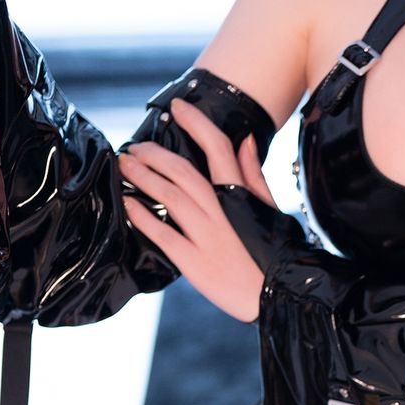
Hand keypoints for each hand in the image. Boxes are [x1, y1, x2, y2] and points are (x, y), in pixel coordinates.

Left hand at [118, 103, 264, 320]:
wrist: (279, 297)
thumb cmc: (275, 254)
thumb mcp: (269, 209)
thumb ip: (253, 175)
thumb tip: (245, 140)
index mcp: (241, 196)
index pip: (218, 148)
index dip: (196, 122)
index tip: (178, 106)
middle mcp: (222, 212)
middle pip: (182, 170)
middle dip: (154, 154)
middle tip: (135, 146)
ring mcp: (207, 237)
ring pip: (169, 196)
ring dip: (143, 176)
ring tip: (125, 166)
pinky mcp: (194, 262)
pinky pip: (162, 234)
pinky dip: (142, 217)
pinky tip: (127, 204)